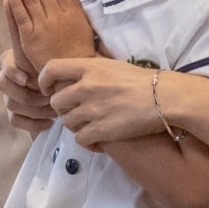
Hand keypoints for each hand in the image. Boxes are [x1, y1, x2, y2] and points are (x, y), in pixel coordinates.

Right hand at [0, 49, 55, 133]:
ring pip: (11, 104)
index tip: (26, 80)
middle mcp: (8, 77)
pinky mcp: (14, 114)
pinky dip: (33, 123)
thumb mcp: (55, 63)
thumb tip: (43, 51)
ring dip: (34, 109)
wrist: (68, 94)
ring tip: (54, 111)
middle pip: (3, 84)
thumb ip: (46, 59)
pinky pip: (15, 120)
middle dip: (26, 94)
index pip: (5, 64)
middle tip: (48, 98)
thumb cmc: (60, 72)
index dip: (13, 72)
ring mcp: (9, 96)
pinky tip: (49, 122)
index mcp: (14, 60)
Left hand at [4, 0, 97, 75]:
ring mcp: (42, 27)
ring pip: (30, 1)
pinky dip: (15, 4)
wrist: (72, 71)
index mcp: (69, 12)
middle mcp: (56, 16)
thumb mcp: (82, 25)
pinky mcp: (30, 38)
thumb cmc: (79, 49)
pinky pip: (21, 18)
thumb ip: (75, 7)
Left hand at [43, 56, 165, 147]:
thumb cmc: (144, 80)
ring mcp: (91, 110)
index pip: (51, 70)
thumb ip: (92, 70)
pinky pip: (80, 139)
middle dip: (64, 109)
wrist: (164, 97)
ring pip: (67, 122)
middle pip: (56, 102)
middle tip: (78, 112)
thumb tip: (78, 76)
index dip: (44, 81)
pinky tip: (99, 140)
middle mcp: (85, 87)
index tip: (49, 89)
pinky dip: (88, 142)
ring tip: (92, 126)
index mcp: (88, 67)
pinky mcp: (100, 130)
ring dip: (77, 126)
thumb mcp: (113, 65)